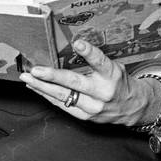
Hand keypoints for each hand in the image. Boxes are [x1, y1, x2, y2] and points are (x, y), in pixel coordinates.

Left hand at [21, 39, 158, 126]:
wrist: (131, 107)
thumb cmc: (118, 82)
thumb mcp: (114, 66)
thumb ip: (96, 60)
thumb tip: (73, 46)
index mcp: (111, 75)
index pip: (100, 61)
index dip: (89, 52)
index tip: (78, 43)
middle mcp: (102, 92)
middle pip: (74, 83)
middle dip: (51, 76)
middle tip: (35, 70)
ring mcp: (93, 107)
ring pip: (63, 96)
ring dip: (42, 87)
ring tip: (28, 79)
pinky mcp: (85, 117)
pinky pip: (63, 105)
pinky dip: (47, 96)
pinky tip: (36, 88)